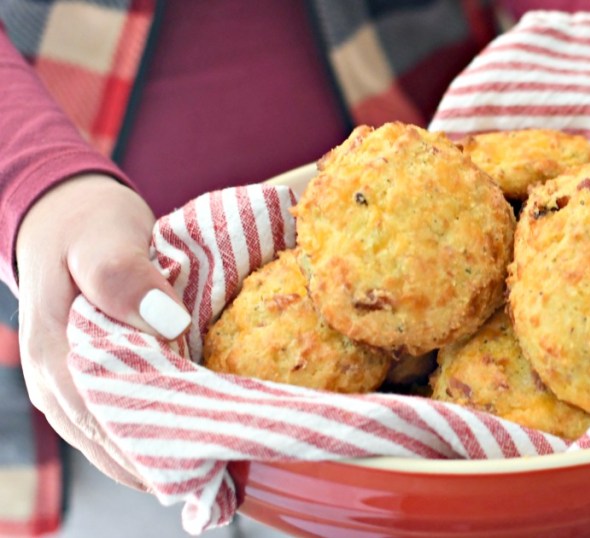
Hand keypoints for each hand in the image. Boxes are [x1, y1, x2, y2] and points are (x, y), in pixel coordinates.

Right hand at [15, 174, 190, 489]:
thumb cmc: (86, 225)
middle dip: (166, 463)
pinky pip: (116, 424)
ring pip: (113, 442)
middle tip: (223, 477)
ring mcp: (65, 388)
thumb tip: (164, 319)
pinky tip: (189, 446)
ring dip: (160, 458)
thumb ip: (124, 274)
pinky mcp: (84, 383)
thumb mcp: (105, 235)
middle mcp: (53, 382)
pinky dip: (150, 438)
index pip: (108, 420)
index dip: (159, 445)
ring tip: (214, 475)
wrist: (64, 216)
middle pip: (112, 443)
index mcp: (55, 353)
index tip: (210, 458)